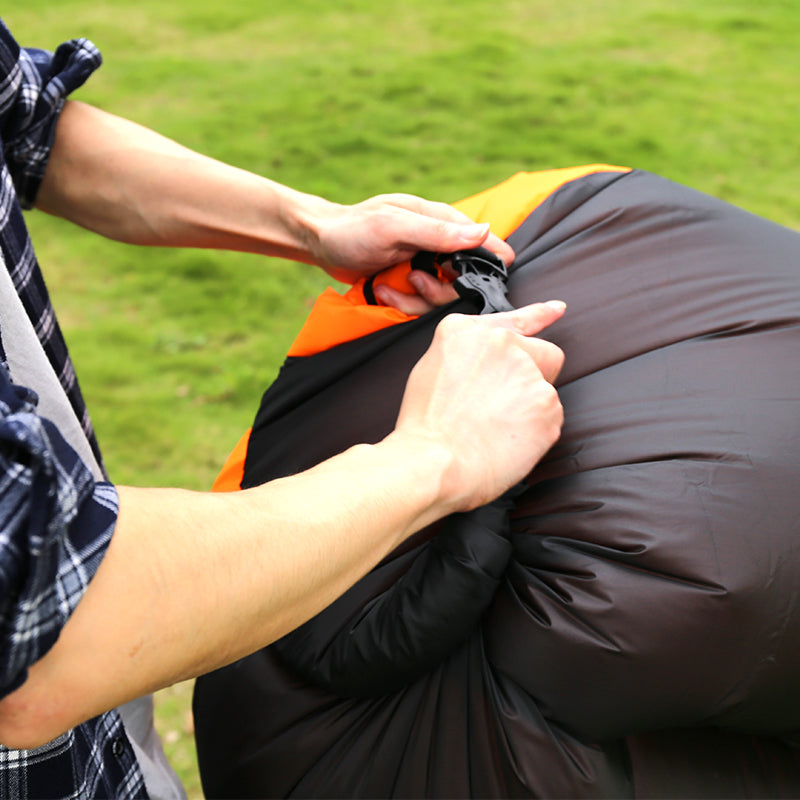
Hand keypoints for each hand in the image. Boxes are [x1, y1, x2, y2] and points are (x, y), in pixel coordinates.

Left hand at [311, 193, 514, 284]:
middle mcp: (439, 245)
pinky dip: (401, 303)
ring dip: (415, 299)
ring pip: (442, 298)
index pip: (482, 242)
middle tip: (414, 280)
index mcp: (442, 222)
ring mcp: (425, 267)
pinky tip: (382, 292)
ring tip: (388, 286)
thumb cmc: (354, 228)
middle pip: (464, 280)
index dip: (485, 264)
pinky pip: (421, 306)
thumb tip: (482, 232)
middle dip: (439, 289)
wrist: (322, 244)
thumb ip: (436, 232)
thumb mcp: (394, 227)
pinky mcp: (411, 286)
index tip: (470, 278)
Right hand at [391, 301, 565, 512]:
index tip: (558, 309)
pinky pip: (550, 418)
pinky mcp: (547, 403)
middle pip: (542, 354)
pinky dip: (535, 432)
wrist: (433, 461)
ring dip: (529, 410)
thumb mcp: (432, 370)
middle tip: (505, 407)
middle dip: (533, 376)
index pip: (515, 318)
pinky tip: (507, 442)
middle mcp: (501, 343)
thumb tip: (488, 366)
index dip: (541, 315)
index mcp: (467, 332)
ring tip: (494, 431)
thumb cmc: (425, 427)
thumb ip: (467, 356)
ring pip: (544, 391)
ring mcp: (527, 372)